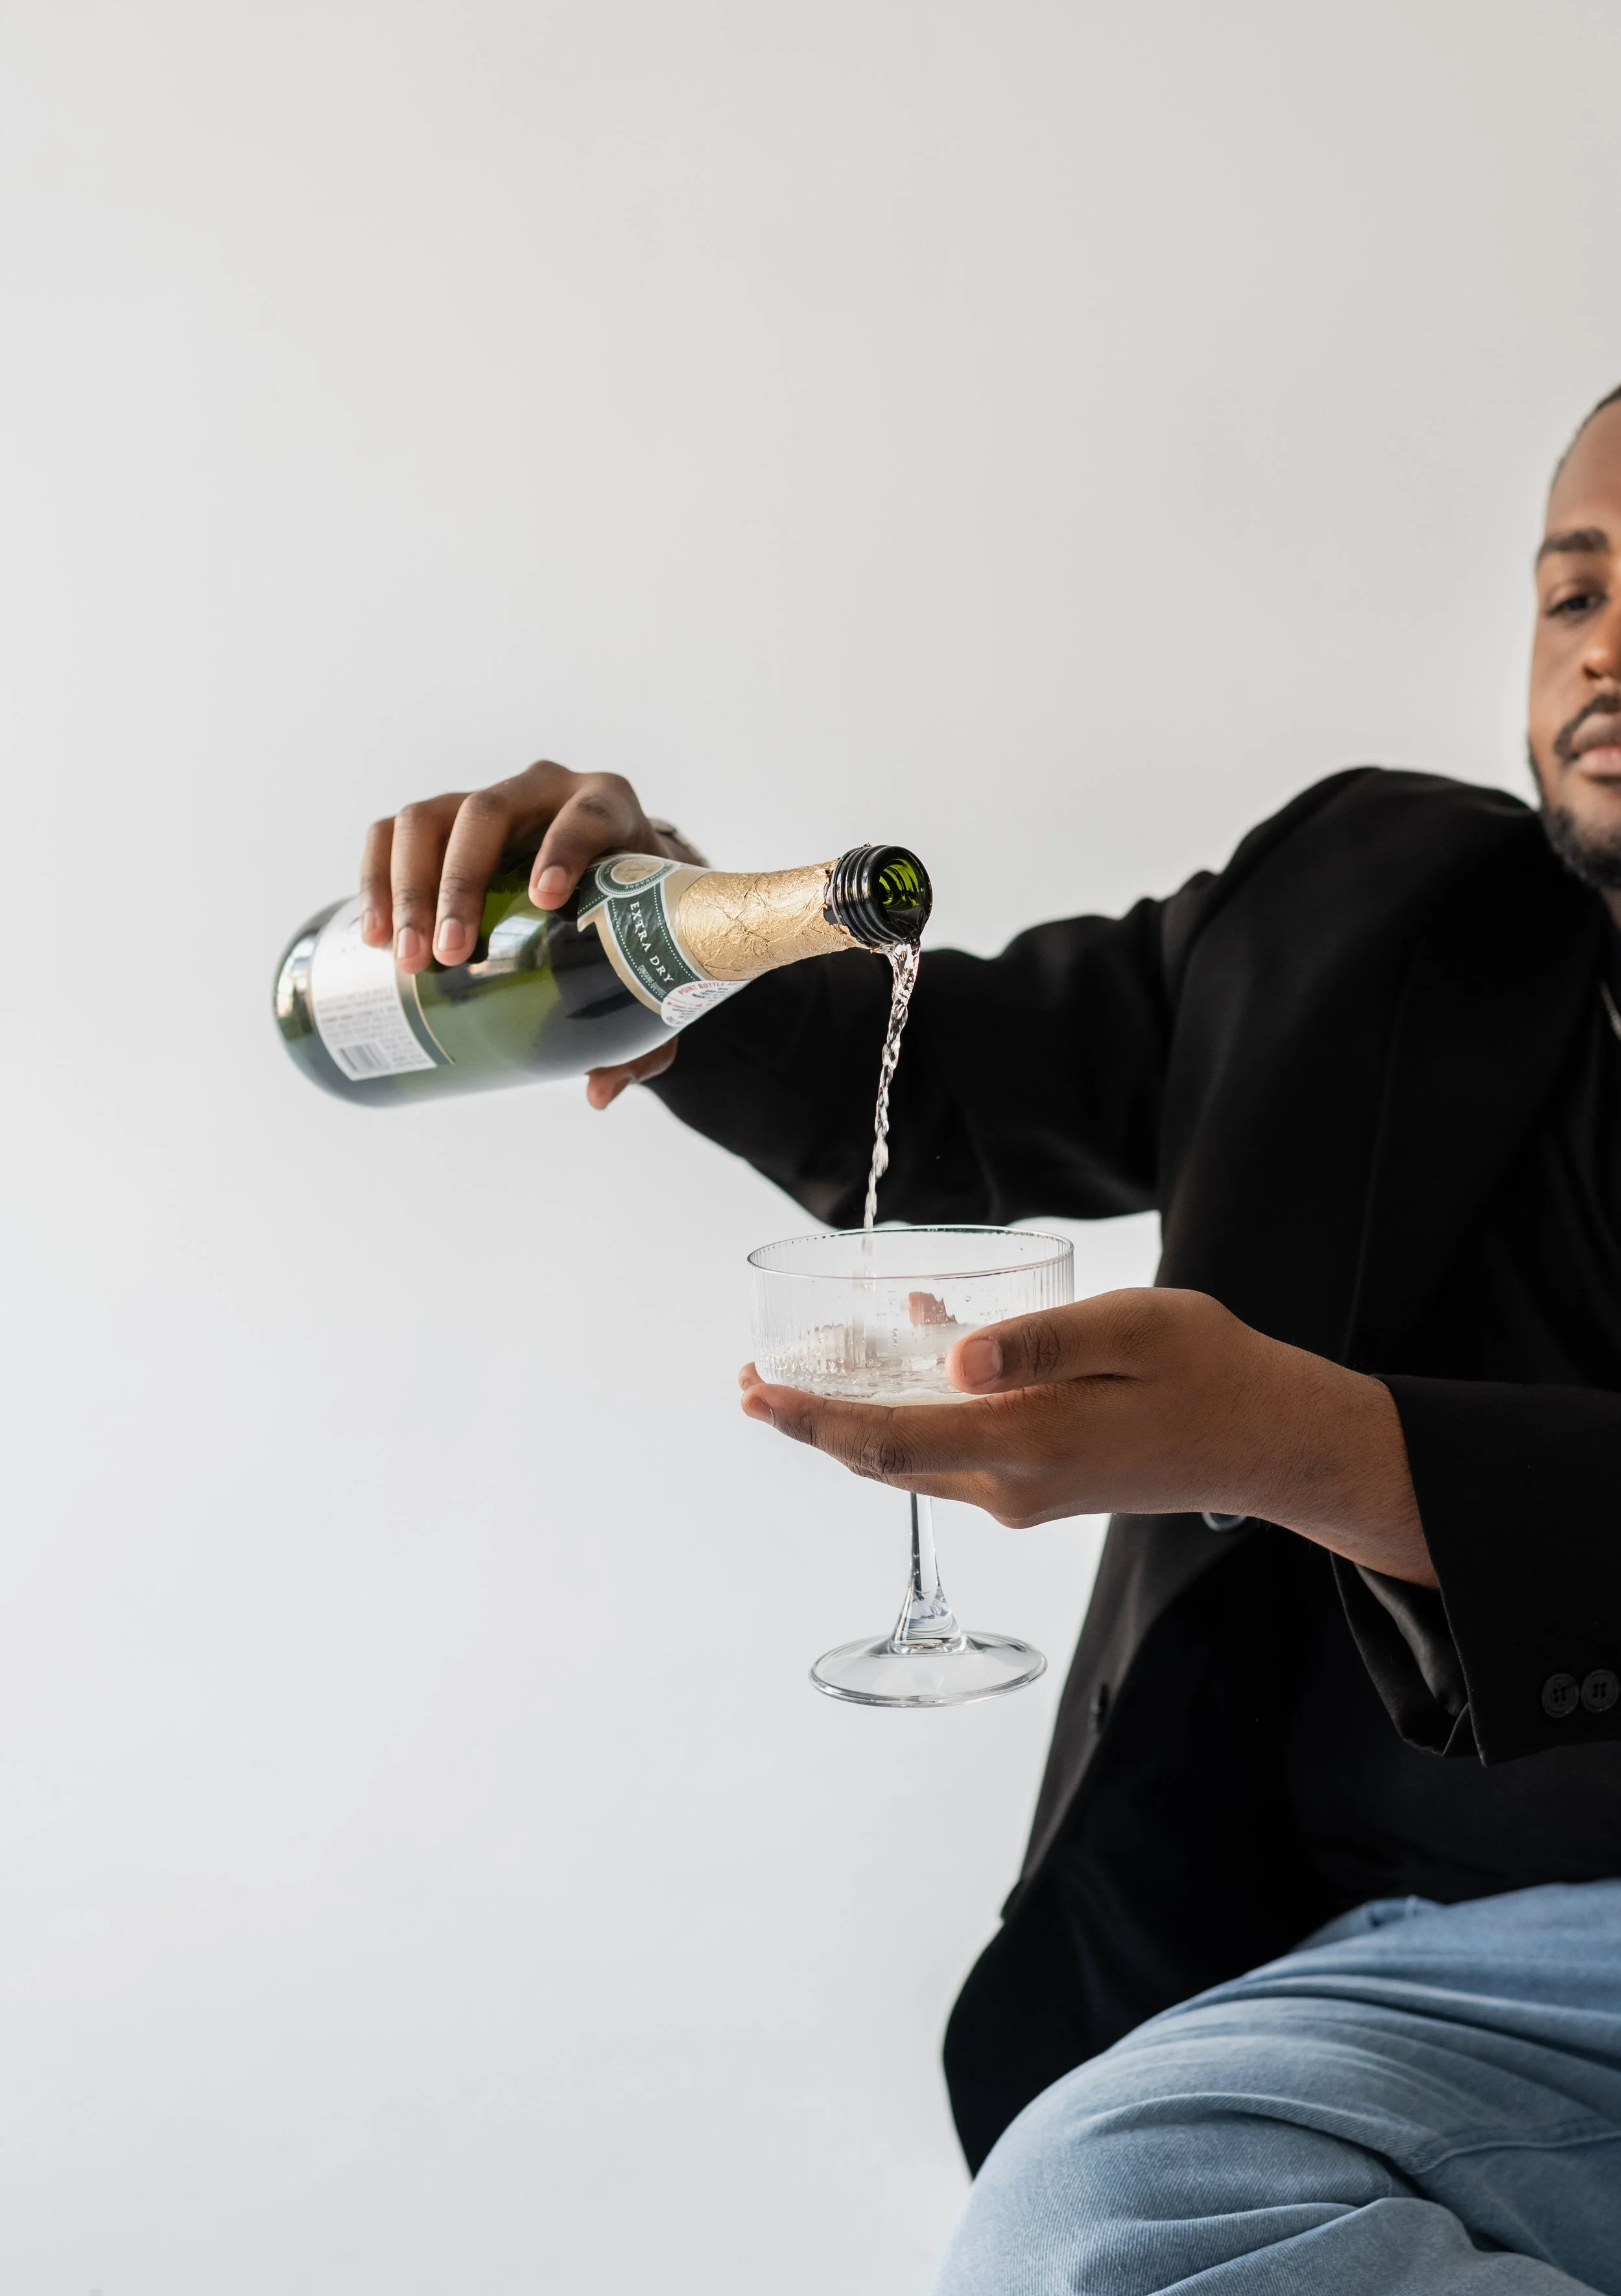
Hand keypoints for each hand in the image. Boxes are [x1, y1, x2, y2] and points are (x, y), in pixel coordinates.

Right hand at [358, 758, 701, 1108]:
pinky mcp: (440, 822)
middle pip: (486, 812)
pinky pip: (391, 834)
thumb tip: (599, 1092)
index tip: (545, 898)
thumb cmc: (636, 923)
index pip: (585, 815)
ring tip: (404, 957)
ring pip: (427, 818)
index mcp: (607, 808)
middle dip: (459, 882)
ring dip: (406, 886)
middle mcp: (542, 790)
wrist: (610, 882)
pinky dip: (374, 877)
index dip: (563, 849)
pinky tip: (373, 936)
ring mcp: (485, 801)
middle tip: (448, 953)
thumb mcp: (651, 967)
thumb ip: (642, 1034)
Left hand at [739, 1287, 1434, 1586]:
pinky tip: (907, 1360)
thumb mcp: (1130, 1329)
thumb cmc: (1209, 1371)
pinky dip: (911, 1417)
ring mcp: (1025, 1494)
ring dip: (851, 1423)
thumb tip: (951, 1358)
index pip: (884, 1437)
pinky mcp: (1043, 1486)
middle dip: (810, 1423)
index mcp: (1025, 1444)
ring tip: (799, 1380)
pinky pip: (952, 1452)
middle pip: (881, 1458)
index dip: (808, 1418)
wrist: (1271, 1442)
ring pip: (911, 1459)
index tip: (750, 1393)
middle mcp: (1011, 1484)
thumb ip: (1038, 1343)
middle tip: (749, 1382)